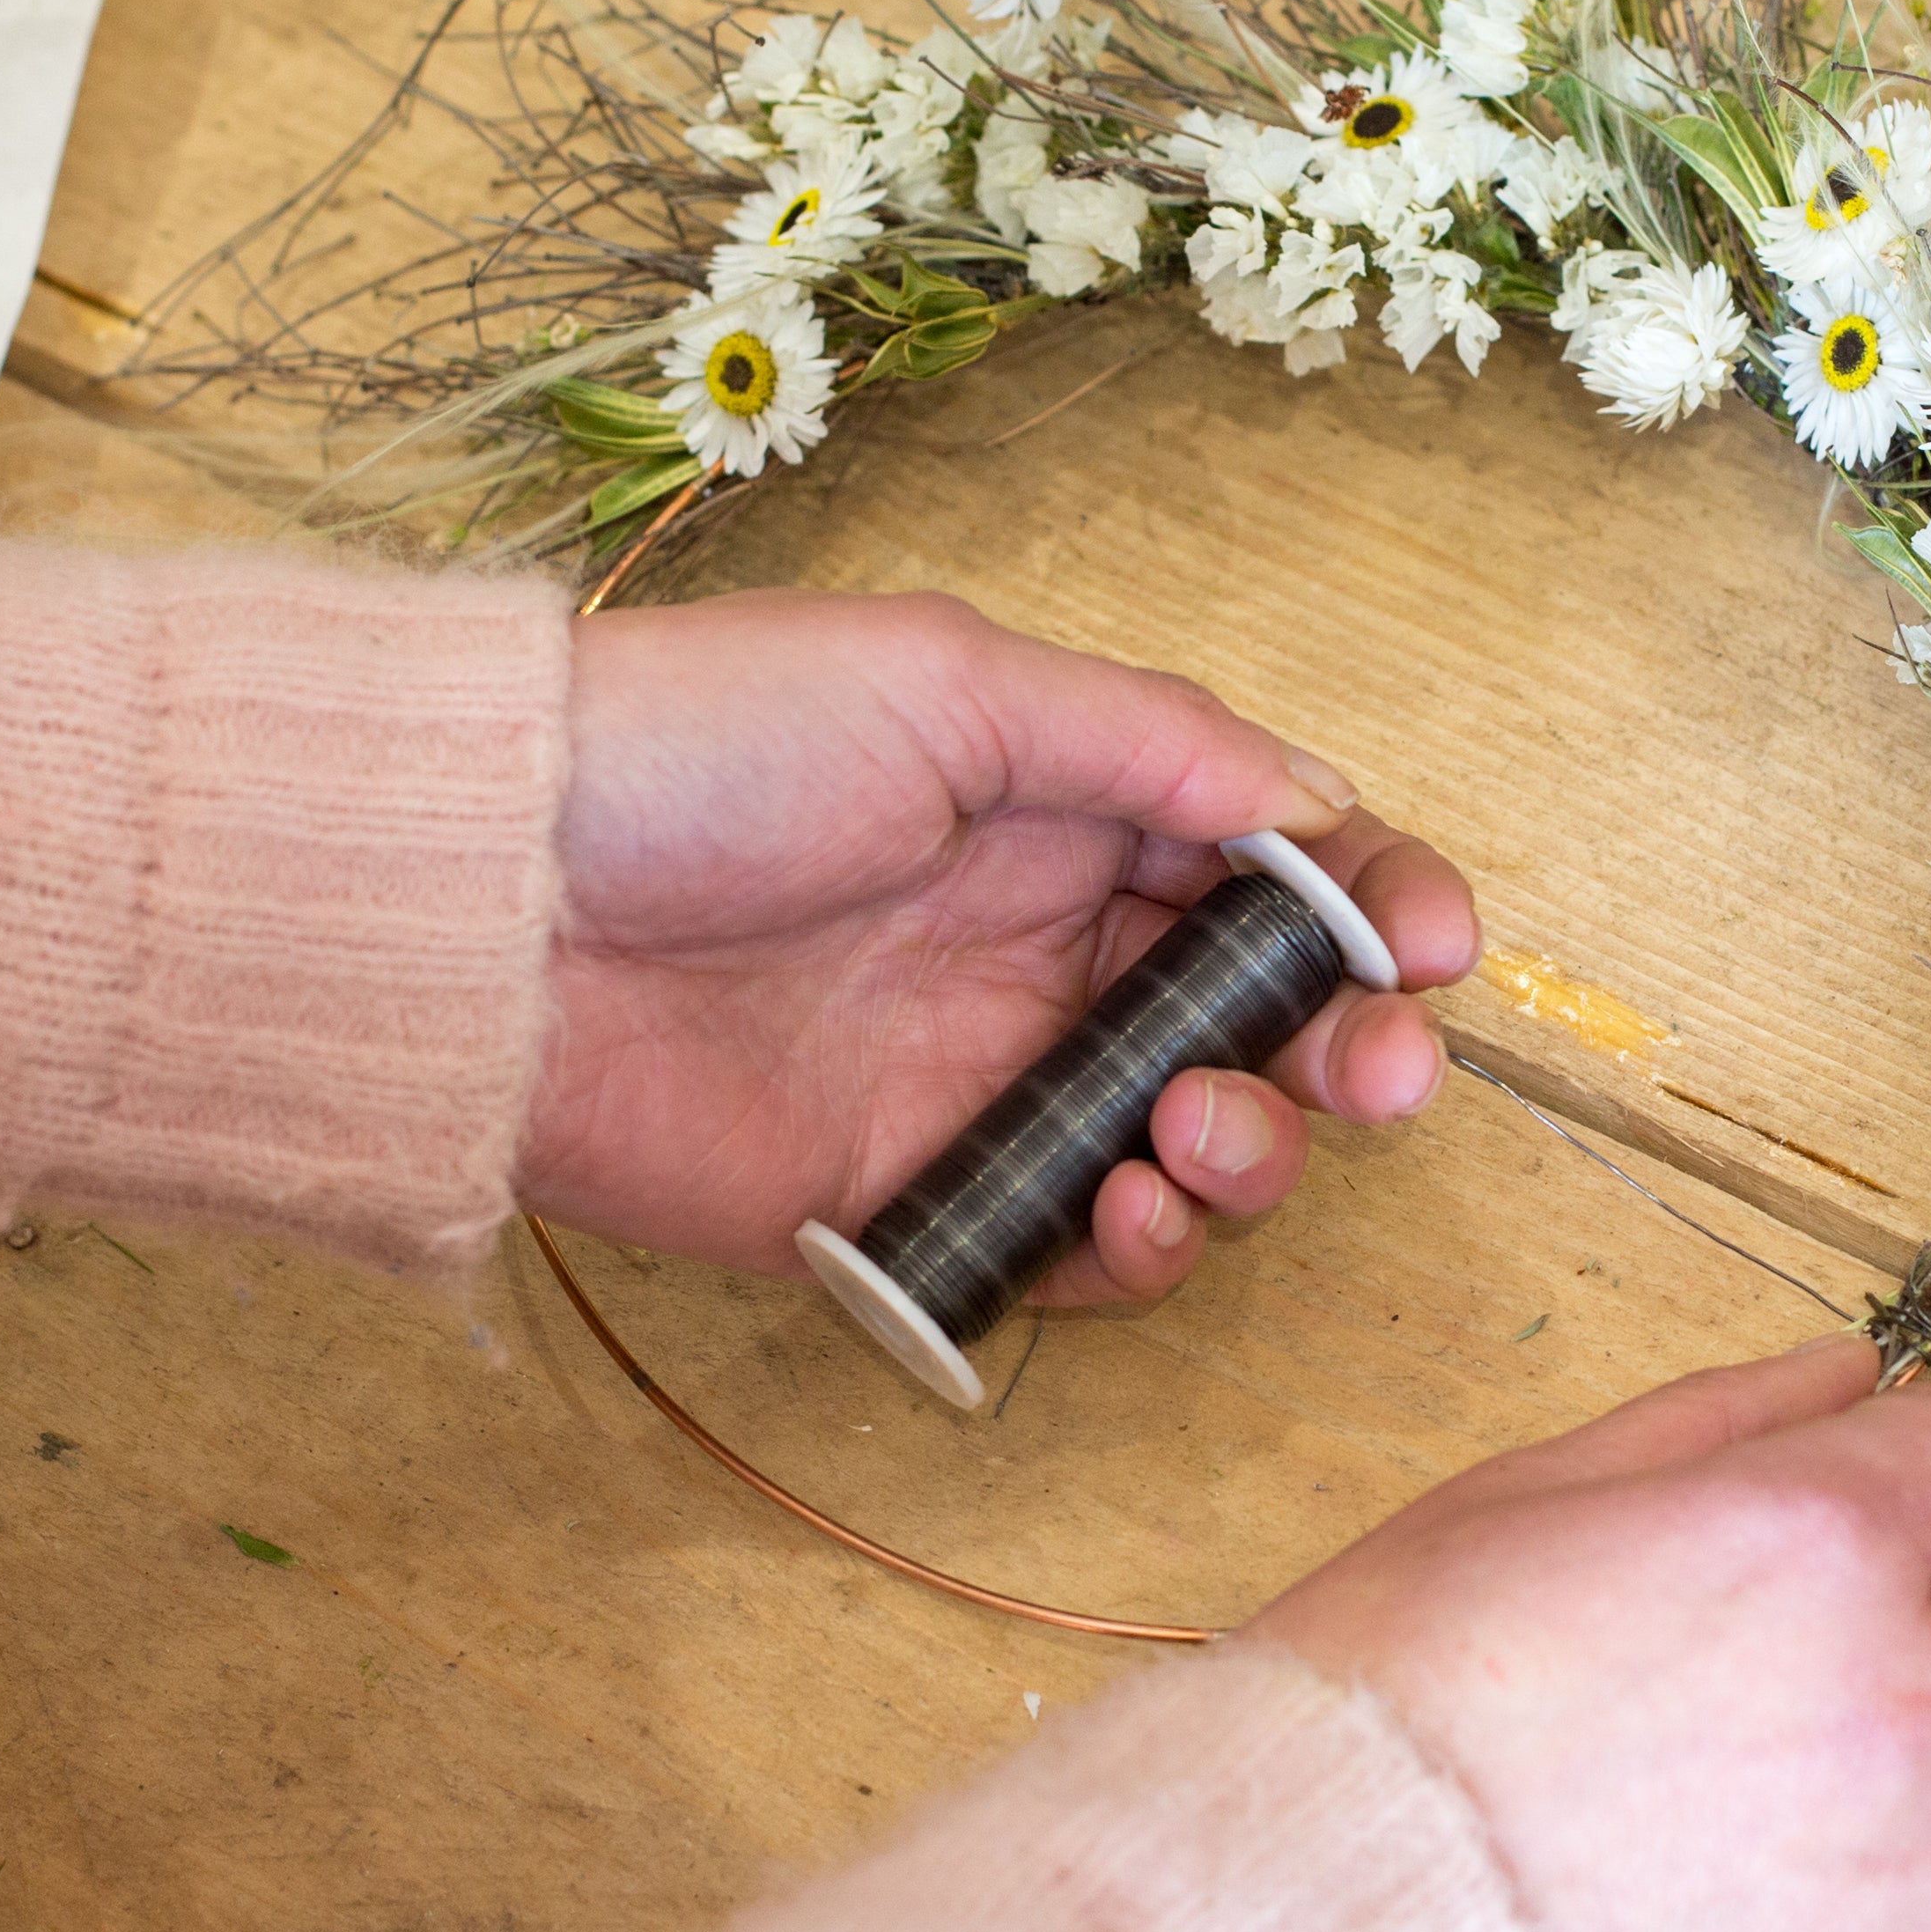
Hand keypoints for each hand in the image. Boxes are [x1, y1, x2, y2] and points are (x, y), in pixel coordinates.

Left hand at [521, 590, 1477, 1286]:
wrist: (493, 910)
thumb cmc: (703, 750)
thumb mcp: (945, 681)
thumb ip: (1144, 739)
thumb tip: (1317, 791)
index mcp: (1069, 806)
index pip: (1277, 859)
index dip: (1379, 902)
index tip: (1436, 948)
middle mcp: (1049, 946)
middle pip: (1268, 1019)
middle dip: (1355, 1050)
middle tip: (1376, 1077)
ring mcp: (992, 1080)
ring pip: (1200, 1143)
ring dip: (1252, 1151)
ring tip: (1195, 1135)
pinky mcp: (919, 1201)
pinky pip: (1081, 1250)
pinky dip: (1143, 1244)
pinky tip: (1131, 1204)